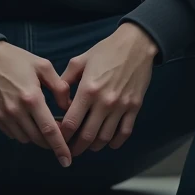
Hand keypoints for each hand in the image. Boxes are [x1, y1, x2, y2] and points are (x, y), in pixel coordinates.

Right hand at [0, 41, 73, 166]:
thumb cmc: (16, 59)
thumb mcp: (43, 66)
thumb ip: (59, 87)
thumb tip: (68, 106)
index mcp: (31, 98)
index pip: (49, 130)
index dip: (60, 147)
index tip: (67, 160)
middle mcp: (16, 111)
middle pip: (38, 139)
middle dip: (50, 142)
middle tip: (58, 135)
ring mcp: (3, 116)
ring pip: (25, 138)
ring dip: (36, 136)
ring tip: (41, 124)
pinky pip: (12, 134)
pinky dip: (22, 132)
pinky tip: (26, 119)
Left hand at [58, 23, 157, 156]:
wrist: (136, 44)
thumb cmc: (106, 50)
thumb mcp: (79, 60)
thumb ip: (65, 80)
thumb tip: (59, 100)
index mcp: (88, 90)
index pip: (71, 122)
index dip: (62, 135)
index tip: (58, 139)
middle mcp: (104, 102)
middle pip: (87, 135)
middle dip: (76, 147)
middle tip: (70, 150)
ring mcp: (121, 106)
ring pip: (105, 137)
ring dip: (94, 146)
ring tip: (88, 146)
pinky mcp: (134, 107)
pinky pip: (124, 132)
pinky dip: (115, 142)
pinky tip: (108, 143)